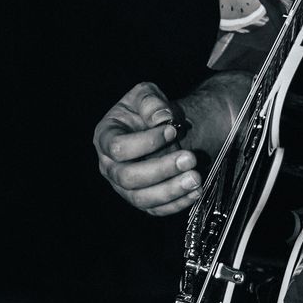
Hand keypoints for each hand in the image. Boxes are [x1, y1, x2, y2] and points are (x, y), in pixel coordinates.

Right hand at [93, 81, 201, 216]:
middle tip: (190, 158)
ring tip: (196, 178)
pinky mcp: (142, 200)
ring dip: (170, 190)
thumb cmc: (148, 110)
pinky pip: (156, 209)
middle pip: (128, 177)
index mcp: (105, 138)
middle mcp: (110, 166)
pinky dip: (177, 203)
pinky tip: (195, 191)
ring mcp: (124, 187)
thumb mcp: (146, 94)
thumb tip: (161, 118)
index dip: (146, 141)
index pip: (119, 147)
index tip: (172, 130)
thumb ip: (150, 101)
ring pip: (141, 199)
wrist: (160, 126)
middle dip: (161, 169)